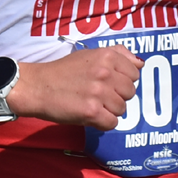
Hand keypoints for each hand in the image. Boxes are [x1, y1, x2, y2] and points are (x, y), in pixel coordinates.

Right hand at [13, 46, 140, 128]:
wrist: (36, 86)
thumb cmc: (63, 72)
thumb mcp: (89, 55)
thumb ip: (118, 54)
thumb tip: (141, 63)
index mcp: (107, 56)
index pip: (134, 73)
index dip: (122, 81)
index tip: (107, 83)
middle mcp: (105, 73)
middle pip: (130, 92)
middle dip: (117, 97)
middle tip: (98, 96)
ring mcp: (99, 93)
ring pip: (123, 109)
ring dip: (109, 111)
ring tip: (92, 105)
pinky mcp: (91, 111)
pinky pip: (112, 123)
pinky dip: (103, 123)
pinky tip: (90, 115)